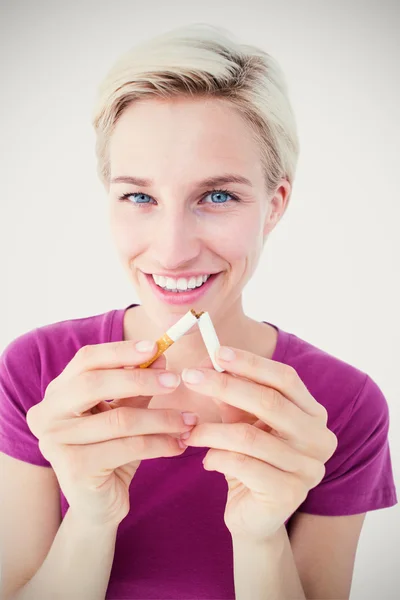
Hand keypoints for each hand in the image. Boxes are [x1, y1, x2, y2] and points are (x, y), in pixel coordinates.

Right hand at [26, 341, 195, 526]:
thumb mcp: (123, 413)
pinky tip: (179, 445)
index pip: (86, 360)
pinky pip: (128, 447)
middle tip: (175, 381)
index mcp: (57, 394)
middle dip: (140, 379)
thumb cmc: (110, 452)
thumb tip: (160, 356)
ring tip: (189, 420)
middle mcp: (47, 415)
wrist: (98, 505)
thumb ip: (136, 386)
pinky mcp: (74, 468)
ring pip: (119, 419)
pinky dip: (160, 444)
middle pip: (94, 384)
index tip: (156, 347)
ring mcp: (56, 442)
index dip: (121, 351)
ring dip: (161, 418)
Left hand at [180, 347, 337, 541]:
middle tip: (190, 377)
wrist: (254, 515)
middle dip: (225, 386)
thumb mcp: (242, 422)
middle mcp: (319, 438)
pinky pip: (245, 465)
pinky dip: (218, 457)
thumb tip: (211, 363)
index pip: (285, 378)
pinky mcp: (290, 493)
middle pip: (270, 402)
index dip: (251, 363)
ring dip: (211, 430)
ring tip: (189, 431)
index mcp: (313, 413)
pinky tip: (206, 461)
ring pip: (250, 436)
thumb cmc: (249, 460)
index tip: (217, 352)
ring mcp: (309, 468)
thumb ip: (234, 395)